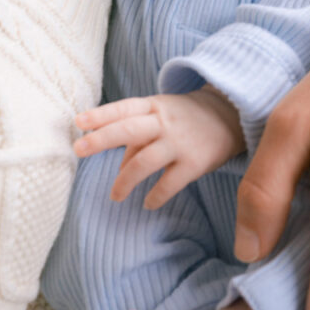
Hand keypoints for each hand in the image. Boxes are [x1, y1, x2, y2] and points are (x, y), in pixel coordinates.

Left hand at [74, 86, 244, 208]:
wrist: (231, 116)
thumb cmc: (185, 117)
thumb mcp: (161, 114)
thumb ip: (138, 136)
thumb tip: (120, 168)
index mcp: (154, 105)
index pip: (124, 108)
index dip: (100, 115)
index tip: (78, 122)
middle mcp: (164, 121)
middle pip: (128, 130)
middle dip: (101, 139)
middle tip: (78, 150)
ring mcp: (179, 142)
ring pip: (144, 162)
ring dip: (124, 181)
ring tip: (114, 196)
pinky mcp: (195, 163)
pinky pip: (169, 184)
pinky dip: (155, 196)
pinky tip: (147, 203)